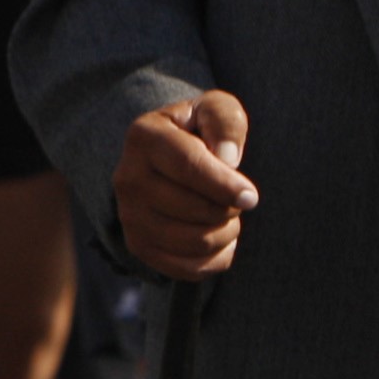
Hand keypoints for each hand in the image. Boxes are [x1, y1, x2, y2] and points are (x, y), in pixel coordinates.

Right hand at [115, 89, 253, 279]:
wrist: (166, 160)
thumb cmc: (199, 131)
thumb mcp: (215, 109)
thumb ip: (225, 121)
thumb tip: (227, 159)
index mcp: (144, 137)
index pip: (188, 166)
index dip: (225, 186)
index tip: (250, 197)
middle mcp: (127, 177)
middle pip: (195, 209)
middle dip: (229, 208)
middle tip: (235, 198)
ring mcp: (129, 215)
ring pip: (195, 241)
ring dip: (226, 233)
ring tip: (226, 215)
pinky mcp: (138, 246)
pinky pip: (189, 269)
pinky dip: (215, 257)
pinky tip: (216, 235)